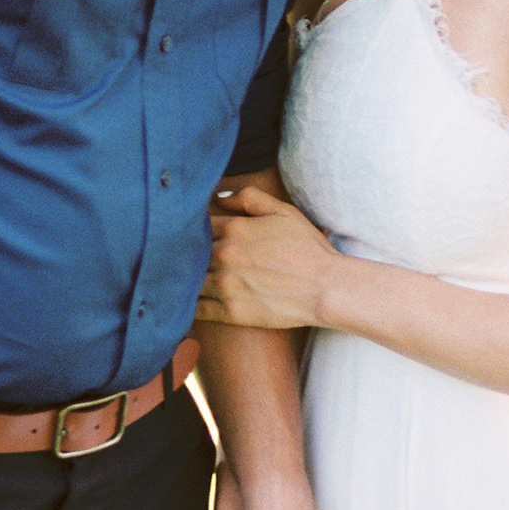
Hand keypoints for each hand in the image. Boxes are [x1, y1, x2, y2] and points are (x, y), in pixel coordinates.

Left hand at [198, 183, 336, 331]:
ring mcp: (225, 285)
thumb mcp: (283, 211)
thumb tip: (219, 196)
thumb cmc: (308, 248)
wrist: (326, 287)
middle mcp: (224, 256)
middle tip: (182, 257)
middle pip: (188, 253)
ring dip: (185, 280)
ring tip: (184, 280)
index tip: (192, 235)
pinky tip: (189, 303)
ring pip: (189, 281)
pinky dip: (188, 306)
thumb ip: (249, 198)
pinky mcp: (230, 313)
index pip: (197, 226)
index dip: (193, 230)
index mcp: (233, 229)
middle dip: (186, 255)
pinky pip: (196, 310)